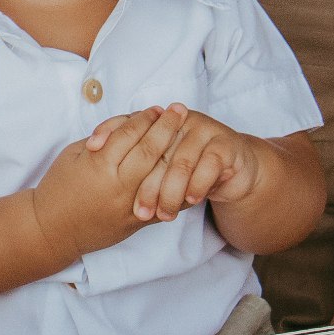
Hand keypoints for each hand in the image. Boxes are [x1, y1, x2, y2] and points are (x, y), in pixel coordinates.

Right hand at [30, 105, 189, 259]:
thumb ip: (103, 139)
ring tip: (187, 136)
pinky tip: (192, 171)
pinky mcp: (136, 221)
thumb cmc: (59, 187)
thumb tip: (132, 123)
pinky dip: (179, 187)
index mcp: (98, 165)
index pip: (128, 134)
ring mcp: (129, 205)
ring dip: (176, 153)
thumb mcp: (73, 154)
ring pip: (161, 175)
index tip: (157, 108)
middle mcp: (116, 185)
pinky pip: (164, 203)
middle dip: (167, 127)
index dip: (144, 118)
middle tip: (180, 111)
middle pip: (150, 151)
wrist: (52, 229)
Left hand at [88, 101, 262, 223]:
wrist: (236, 166)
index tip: (97, 159)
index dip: (110, 137)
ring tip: (164, 215)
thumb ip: (137, 162)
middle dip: (147, 184)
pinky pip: (210, 165)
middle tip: (138, 212)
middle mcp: (180, 120)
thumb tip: (100, 170)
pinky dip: (198, 185)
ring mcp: (205, 129)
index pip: (127, 126)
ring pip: (182, 161)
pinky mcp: (227, 145)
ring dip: (173, 191)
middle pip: (156, 148)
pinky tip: (191, 202)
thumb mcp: (158, 163)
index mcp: (159, 119)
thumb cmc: (188, 166)